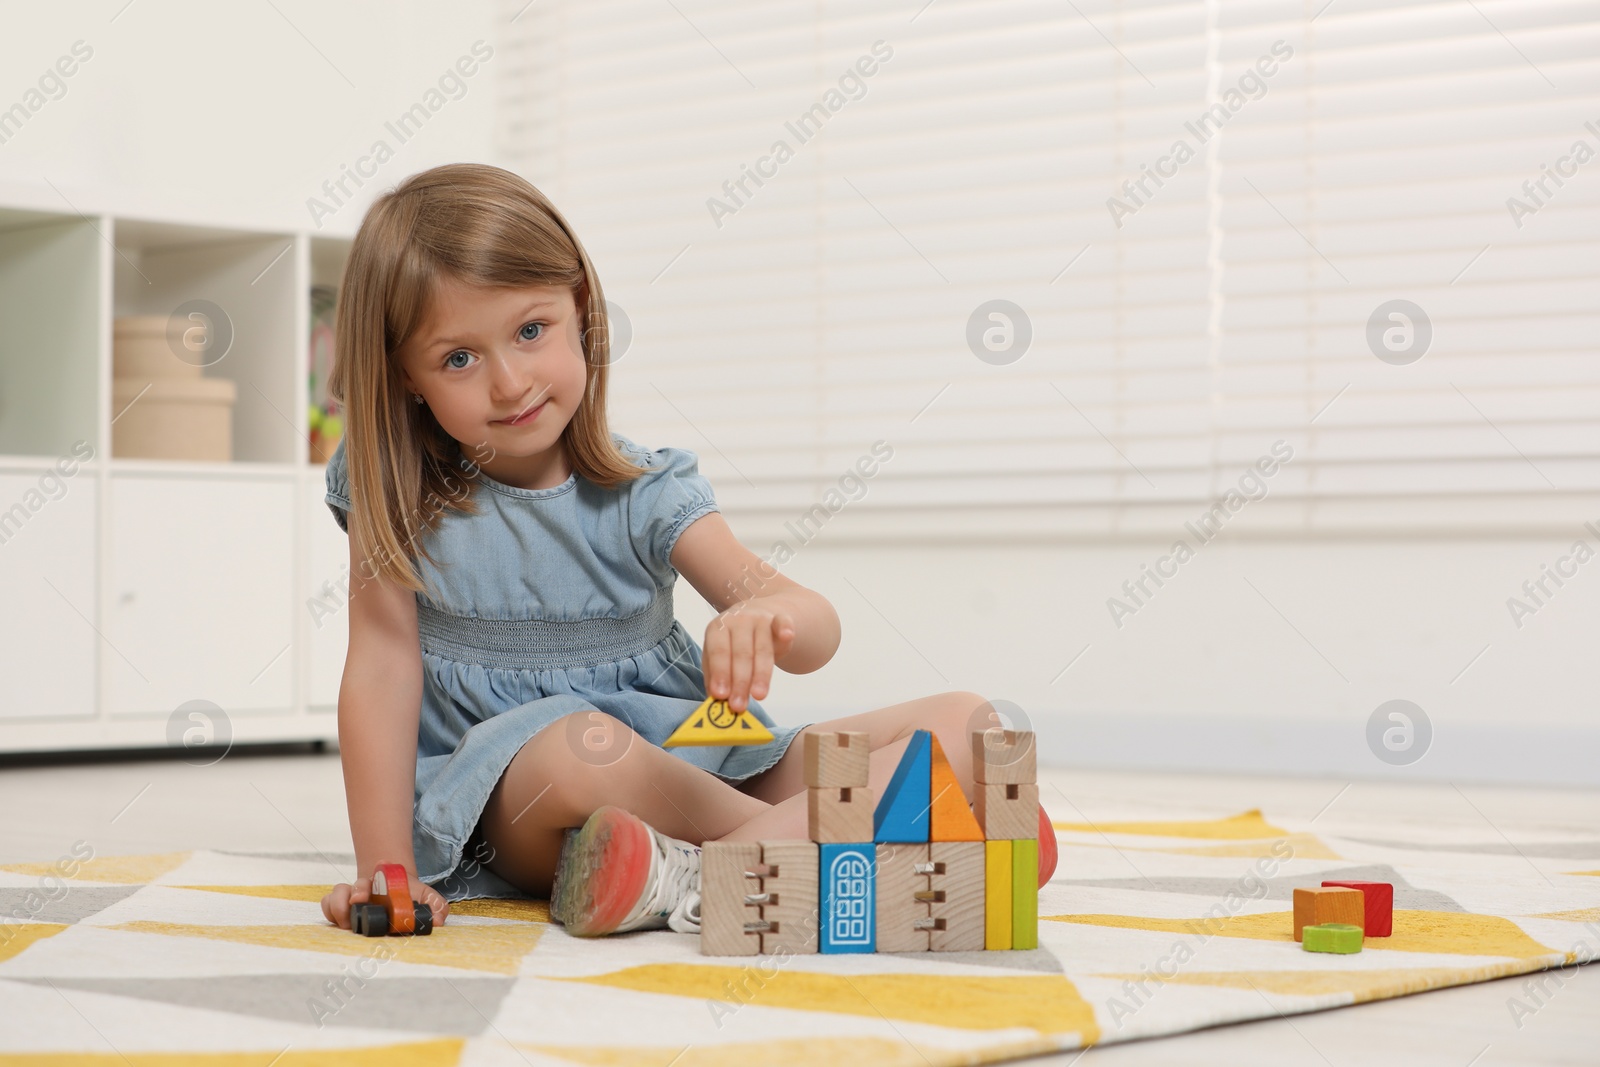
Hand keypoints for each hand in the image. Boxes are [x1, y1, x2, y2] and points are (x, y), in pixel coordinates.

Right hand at [321, 869, 450, 929]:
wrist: (393, 901)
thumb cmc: (407, 900)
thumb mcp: (426, 899)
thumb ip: (436, 906)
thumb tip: (438, 921)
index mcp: (384, 883)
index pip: (378, 870)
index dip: (378, 871)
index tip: (378, 879)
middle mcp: (365, 888)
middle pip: (353, 885)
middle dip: (354, 893)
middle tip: (358, 902)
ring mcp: (350, 900)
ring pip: (335, 894)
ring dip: (338, 906)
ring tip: (348, 922)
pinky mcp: (340, 911)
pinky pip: (327, 906)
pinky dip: (329, 912)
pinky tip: (340, 923)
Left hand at [703, 602, 794, 712]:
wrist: (757, 617)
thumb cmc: (733, 644)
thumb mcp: (719, 658)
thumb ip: (715, 678)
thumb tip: (716, 702)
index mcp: (718, 629)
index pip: (719, 653)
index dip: (720, 674)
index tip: (721, 695)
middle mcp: (738, 621)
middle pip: (741, 654)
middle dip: (740, 682)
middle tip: (739, 705)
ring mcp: (760, 619)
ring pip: (762, 649)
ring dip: (761, 674)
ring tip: (759, 696)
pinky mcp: (779, 619)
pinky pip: (783, 623)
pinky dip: (785, 629)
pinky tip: (787, 636)